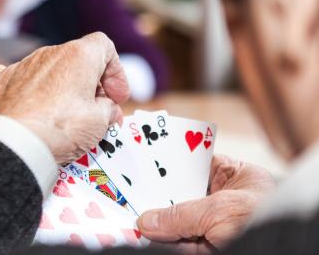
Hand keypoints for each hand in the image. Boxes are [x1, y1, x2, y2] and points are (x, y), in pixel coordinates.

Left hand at [0, 32, 129, 162]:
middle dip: (91, 84)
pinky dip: (31, 87)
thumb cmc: (61, 129)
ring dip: (64, 87)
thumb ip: (107, 109)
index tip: (116, 96)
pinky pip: (21, 76)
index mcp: (79, 55)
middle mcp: (51, 53)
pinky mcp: (4, 81)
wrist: (16, 144)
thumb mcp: (99, 122)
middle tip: (99, 112)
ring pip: (51, 68)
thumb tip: (106, 109)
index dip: (115, 71)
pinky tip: (34, 103)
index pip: (104, 46)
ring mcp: (25, 65)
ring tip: (69, 116)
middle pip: (78, 60)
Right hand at [138, 155, 275, 253]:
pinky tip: (145, 233)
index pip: (196, 165)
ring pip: (179, 222)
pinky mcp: (210, 249)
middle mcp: (225, 202)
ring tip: (132, 212)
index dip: (171, 164)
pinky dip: (164, 241)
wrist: (277, 250)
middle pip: (184, 195)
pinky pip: (182, 244)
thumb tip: (148, 220)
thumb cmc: (266, 223)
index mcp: (236, 179)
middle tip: (133, 191)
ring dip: (157, 220)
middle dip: (159, 196)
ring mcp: (217, 228)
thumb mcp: (220, 211)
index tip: (145, 163)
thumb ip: (182, 213)